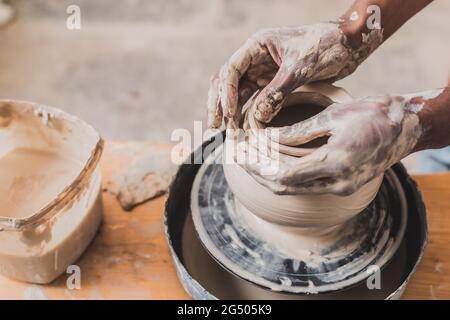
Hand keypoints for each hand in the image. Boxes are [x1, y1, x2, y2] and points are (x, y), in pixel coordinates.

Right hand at [207, 22, 381, 128]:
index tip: (230, 114)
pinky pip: (252, 100)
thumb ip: (278, 91)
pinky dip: (245, 114)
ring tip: (225, 133)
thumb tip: (258, 116)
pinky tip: (241, 129)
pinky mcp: (272, 84)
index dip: (227, 93)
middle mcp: (255, 58)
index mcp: (257, 46)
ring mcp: (262, 72)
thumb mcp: (301, 68)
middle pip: (227, 82)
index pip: (232, 69)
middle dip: (219, 104)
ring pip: (237, 93)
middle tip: (214, 127)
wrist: (348, 45)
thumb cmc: (326, 46)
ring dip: (230, 112)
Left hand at [239, 95, 421, 194]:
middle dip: (255, 172)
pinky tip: (270, 162)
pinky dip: (284, 175)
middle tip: (235, 155)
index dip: (256, 166)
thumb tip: (265, 138)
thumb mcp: (333, 116)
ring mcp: (341, 188)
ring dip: (266, 175)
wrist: (405, 128)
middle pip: (283, 186)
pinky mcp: (342, 186)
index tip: (237, 152)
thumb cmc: (373, 114)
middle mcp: (338, 182)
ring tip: (246, 158)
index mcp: (335, 161)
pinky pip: (305, 186)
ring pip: (292, 189)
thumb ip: (298, 132)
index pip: (282, 174)